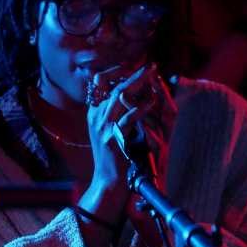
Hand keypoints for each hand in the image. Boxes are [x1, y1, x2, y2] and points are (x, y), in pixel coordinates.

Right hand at [85, 63, 158, 197]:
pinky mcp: (113, 137)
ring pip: (119, 95)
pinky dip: (141, 107)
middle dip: (134, 73)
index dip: (119, 71)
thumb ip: (118, 112)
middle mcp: (96, 116)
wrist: (108, 181)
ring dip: (139, 83)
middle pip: (113, 85)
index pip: (101, 82)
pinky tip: (151, 101)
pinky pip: (129, 117)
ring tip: (152, 76)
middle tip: (150, 66)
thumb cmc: (114, 156)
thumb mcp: (111, 129)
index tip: (136, 66)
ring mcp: (103, 126)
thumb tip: (134, 93)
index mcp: (94, 112)